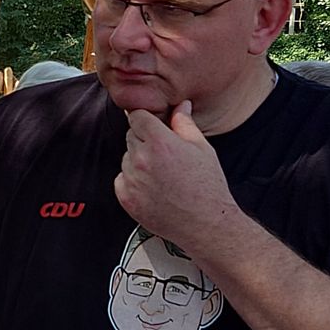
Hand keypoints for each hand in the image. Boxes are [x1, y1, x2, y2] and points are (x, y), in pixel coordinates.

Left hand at [113, 102, 236, 252]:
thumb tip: (181, 105)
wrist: (204, 223)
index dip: (145, 119)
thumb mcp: (201, 148)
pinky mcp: (126, 198)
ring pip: (126, 158)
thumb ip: (184, 123)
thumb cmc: (207, 186)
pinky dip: (133, 180)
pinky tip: (153, 187)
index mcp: (160, 142)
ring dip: (138, 160)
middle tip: (165, 154)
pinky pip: (122, 179)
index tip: (151, 124)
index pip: (137, 116)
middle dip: (144, 139)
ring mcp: (132, 180)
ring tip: (162, 174)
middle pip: (131, 136)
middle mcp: (142, 159)